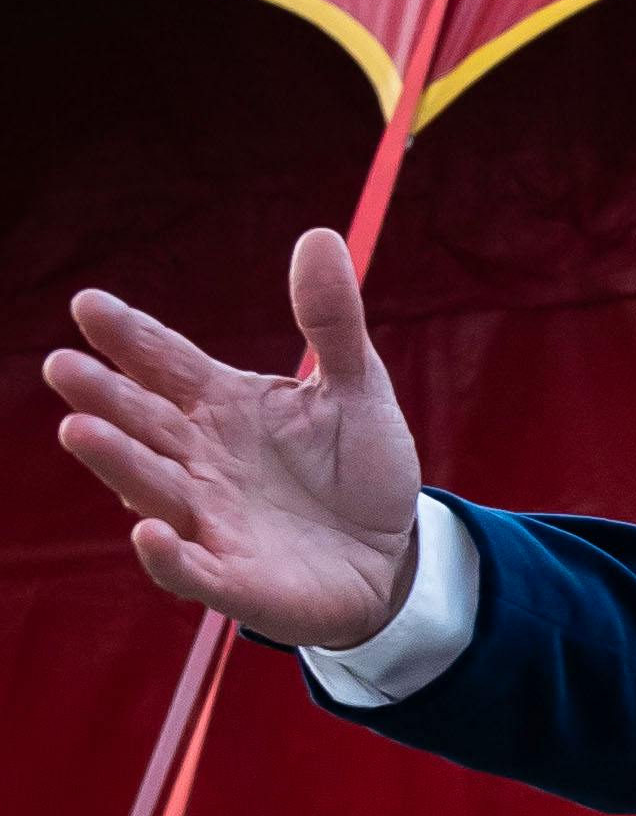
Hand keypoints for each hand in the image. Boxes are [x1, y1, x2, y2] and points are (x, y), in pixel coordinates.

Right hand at [45, 232, 422, 648]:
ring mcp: (211, 518)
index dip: (128, 335)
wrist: (392, 556)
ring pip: (152, 488)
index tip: (88, 304)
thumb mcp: (357, 388)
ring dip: (116, 462)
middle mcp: (201, 458)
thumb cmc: (359, 468)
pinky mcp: (234, 579)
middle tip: (62, 366)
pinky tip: (148, 535)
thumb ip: (331, 322)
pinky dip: (168, 555)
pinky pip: (192, 568)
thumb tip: (320, 236)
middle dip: (104, 395)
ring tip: (79, 430)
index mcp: (220, 404)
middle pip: (143, 421)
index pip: (164, 361)